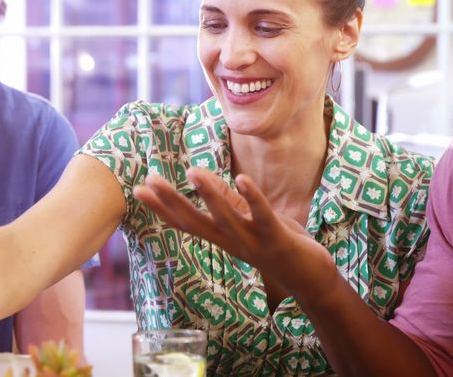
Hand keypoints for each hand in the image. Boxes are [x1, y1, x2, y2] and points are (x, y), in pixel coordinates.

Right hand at [133, 167, 336, 298]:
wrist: (313, 281)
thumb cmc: (281, 247)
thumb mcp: (252, 223)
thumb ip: (232, 203)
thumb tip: (203, 179)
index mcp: (225, 238)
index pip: (187, 223)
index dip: (162, 208)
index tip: (138, 189)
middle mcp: (233, 242)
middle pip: (196, 222)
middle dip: (172, 201)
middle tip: (149, 181)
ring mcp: (254, 242)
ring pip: (227, 219)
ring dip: (210, 196)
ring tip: (192, 171)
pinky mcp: (277, 239)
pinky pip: (262, 216)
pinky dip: (252, 198)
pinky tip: (242, 178)